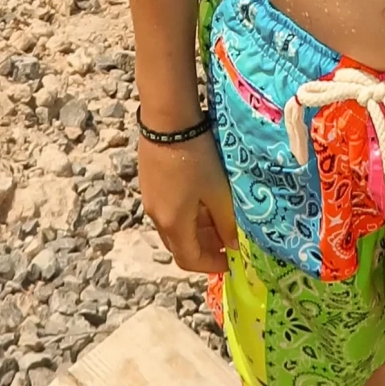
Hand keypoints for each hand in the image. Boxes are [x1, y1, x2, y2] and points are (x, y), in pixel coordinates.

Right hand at [138, 130, 237, 274]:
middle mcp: (156, 216)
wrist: (167, 120)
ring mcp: (150, 199)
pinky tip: (204, 197)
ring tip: (220, 216)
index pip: (189, 260)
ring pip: (174, 226)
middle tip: (229, 238)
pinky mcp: (149, 183)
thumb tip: (234, 245)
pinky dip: (187, 213)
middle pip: (180, 245)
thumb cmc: (197, 157)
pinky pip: (169, 209)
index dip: (211, 264)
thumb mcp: (218, 191)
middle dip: (205, 247)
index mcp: (173, 223)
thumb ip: (227, 221)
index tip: (232, 260)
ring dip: (197, 229)